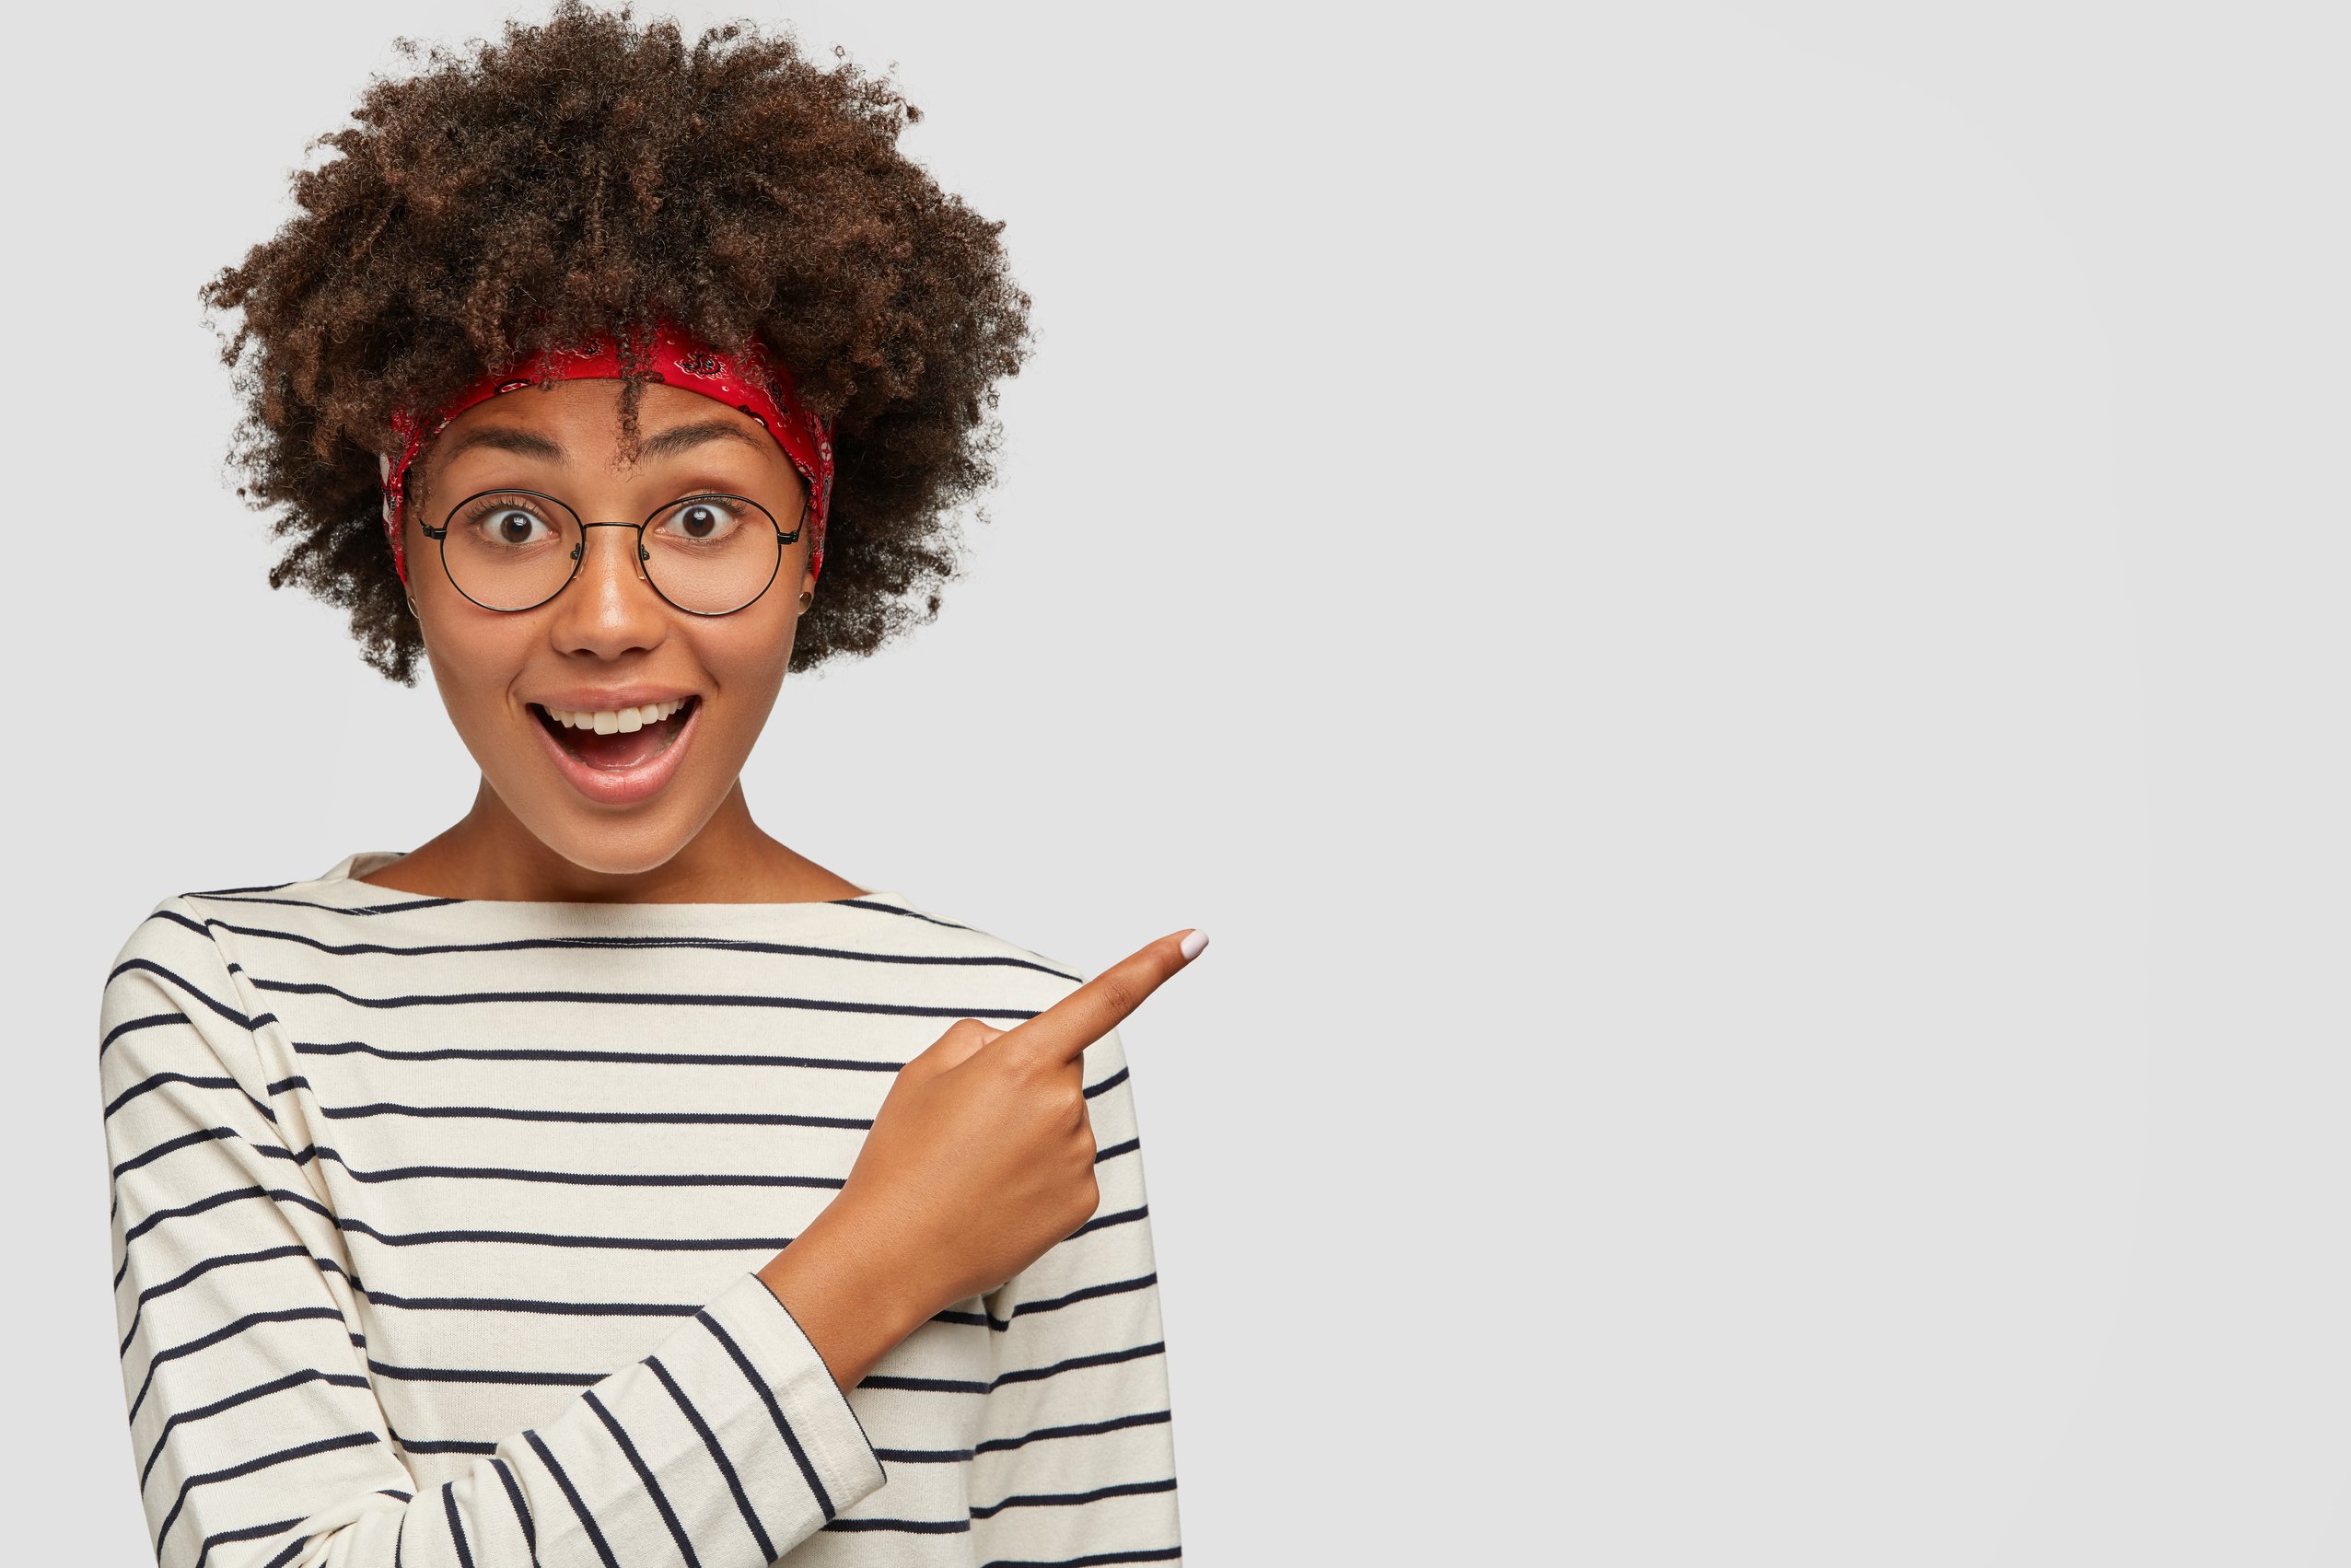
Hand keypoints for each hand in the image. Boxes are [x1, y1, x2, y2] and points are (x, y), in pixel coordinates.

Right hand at [759, 926, 1208, 1389]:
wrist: (892, 1256)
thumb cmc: (902, 1161)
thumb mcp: (923, 1074)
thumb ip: (980, 1040)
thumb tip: (1015, 1049)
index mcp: (1023, 1061)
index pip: (1104, 999)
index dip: (1154, 964)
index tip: (1196, 939)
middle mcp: (1063, 1104)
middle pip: (1061, 1071)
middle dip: (1027, 1083)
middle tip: (969, 1125)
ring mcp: (1077, 1156)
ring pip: (1063, 1122)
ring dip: (1031, 1134)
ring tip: (973, 1169)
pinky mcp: (1082, 1202)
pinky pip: (1067, 1168)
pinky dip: (1038, 1177)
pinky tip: (995, 1198)